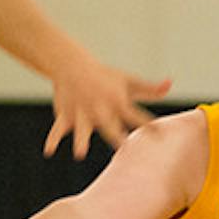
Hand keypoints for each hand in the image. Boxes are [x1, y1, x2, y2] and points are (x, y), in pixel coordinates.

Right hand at [44, 60, 170, 159]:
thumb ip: (150, 88)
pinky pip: (57, 129)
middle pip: (109, 126)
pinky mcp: (66, 116)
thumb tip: (170, 83)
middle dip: (115, 136)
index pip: (136, 115)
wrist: (72, 65)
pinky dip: (52, 139)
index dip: (148, 125)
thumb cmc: (105, 76)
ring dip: (80, 141)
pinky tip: (48, 152)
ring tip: (80, 154)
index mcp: (117, 102)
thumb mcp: (128, 81)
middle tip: (122, 149)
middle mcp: (100, 109)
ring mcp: (81, 113)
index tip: (161, 137)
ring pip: (81, 129)